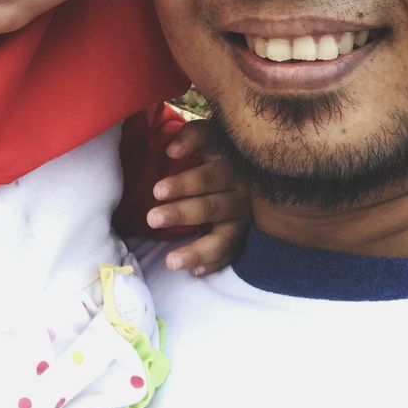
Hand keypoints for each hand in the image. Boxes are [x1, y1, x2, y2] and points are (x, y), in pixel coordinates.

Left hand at [145, 119, 250, 275]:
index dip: (185, 183)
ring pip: (223, 239)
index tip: (157, 191)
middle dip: (181, 214)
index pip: (210, 176)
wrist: (256, 168)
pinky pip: (231, 255)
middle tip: (151, 219)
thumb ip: (194, 136)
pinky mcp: (245, 238)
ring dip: (197, 251)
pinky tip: (195, 272)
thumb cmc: (223, 151)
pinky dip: (214, 264)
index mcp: (234, 168)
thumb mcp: (214, 137)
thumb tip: (171, 149)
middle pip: (212, 208)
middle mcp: (243, 195)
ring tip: (170, 261)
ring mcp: (245, 220)